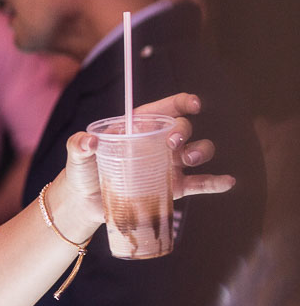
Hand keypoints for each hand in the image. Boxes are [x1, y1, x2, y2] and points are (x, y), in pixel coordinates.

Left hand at [61, 93, 234, 227]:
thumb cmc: (82, 172)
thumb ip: (78, 145)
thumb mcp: (77, 156)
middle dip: (184, 131)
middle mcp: (158, 143)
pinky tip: (227, 182)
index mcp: (139, 128)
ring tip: (191, 158)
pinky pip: (199, 183)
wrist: (85, 202)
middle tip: (172, 142)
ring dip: (202, 151)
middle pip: (183, 128)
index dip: (183, 102)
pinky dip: (215, 182)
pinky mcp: (172, 188)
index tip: (193, 104)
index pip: (165, 108)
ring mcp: (168, 165)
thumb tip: (88, 142)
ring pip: (198, 152)